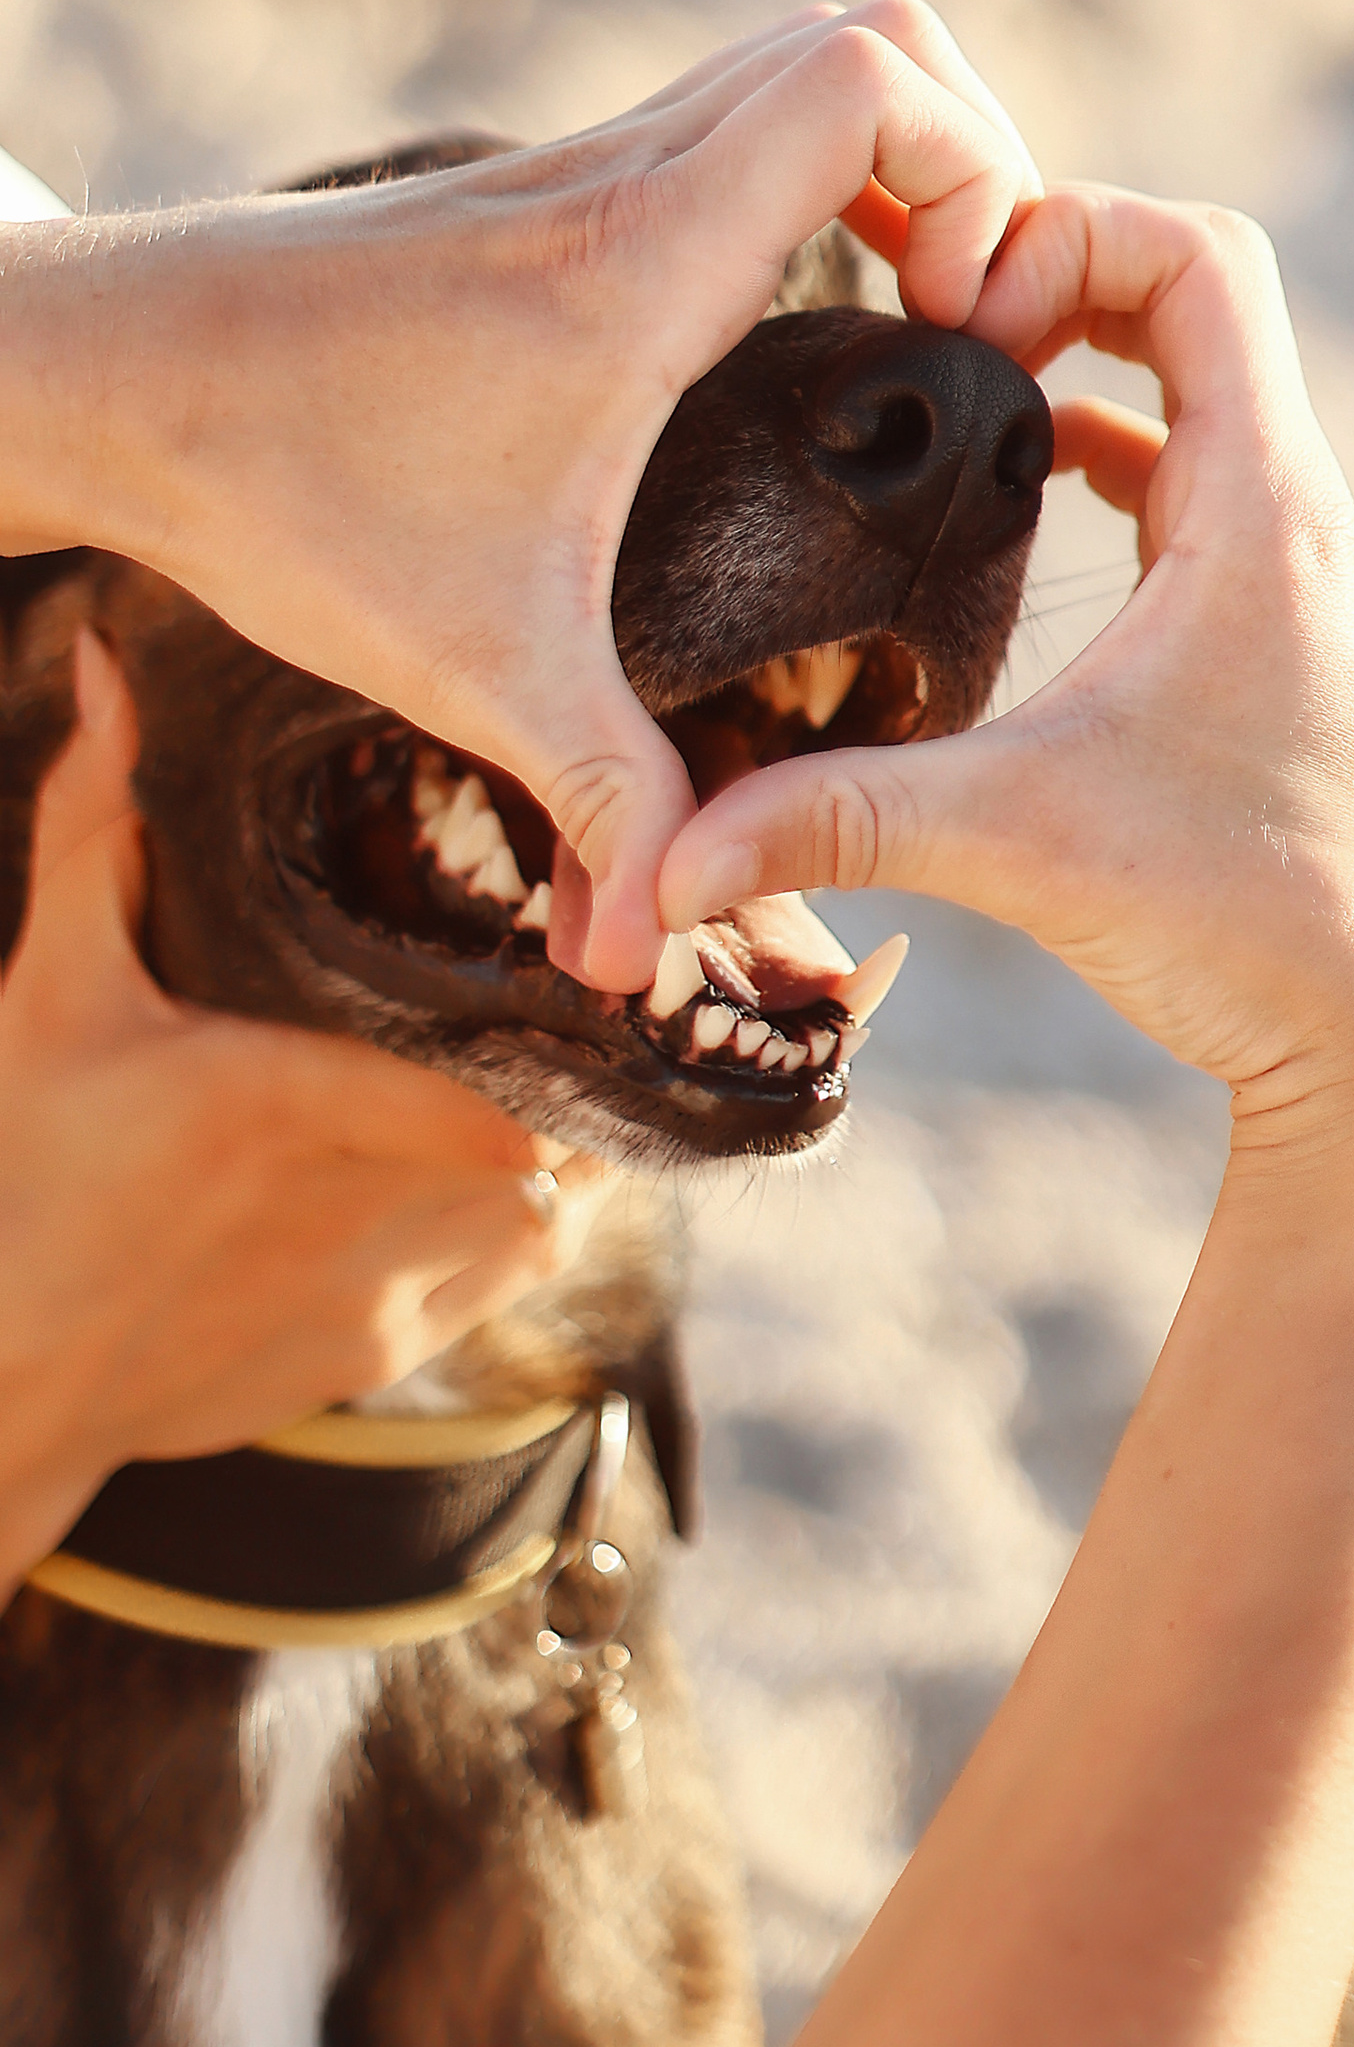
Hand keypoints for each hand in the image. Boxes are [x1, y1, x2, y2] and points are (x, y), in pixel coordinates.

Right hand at [0, 634, 602, 1581]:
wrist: (3, 1381)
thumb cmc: (26, 1170)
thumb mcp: (55, 988)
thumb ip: (95, 826)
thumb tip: (107, 665)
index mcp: (301, 1099)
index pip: (512, 1056)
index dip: (582, 1005)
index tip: (599, 935)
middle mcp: (377, 1198)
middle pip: (567, 1117)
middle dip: (595, 1055)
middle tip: (602, 975)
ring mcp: (396, 1285)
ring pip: (566, 1199)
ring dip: (576, 1129)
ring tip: (579, 1050)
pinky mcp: (392, 1349)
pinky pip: (519, 1267)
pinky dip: (532, 1207)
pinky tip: (516, 1145)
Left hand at [3, 0, 1039, 993]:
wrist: (107, 372)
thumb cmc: (281, 487)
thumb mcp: (471, 661)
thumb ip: (600, 799)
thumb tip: (646, 957)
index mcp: (644, 256)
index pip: (872, 80)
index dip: (978, 169)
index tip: (966, 314)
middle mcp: (627, 178)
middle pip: (875, 36)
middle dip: (975, 158)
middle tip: (964, 307)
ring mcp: (579, 167)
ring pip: (797, 58)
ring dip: (890, 155)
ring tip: (902, 303)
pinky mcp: (540, 191)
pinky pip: (724, 114)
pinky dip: (803, 171)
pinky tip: (775, 318)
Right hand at [662, 188, 1353, 1142]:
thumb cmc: (1252, 919)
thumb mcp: (1025, 846)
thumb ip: (839, 824)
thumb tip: (668, 850)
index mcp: (1260, 503)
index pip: (1200, 256)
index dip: (1073, 237)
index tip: (964, 327)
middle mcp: (1287, 508)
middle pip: (1186, 286)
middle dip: (1055, 269)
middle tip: (934, 332)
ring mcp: (1279, 562)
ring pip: (1186, 378)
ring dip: (1075, 352)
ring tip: (947, 385)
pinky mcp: (1256, 624)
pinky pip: (1177, 469)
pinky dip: (1093, 440)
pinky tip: (1002, 498)